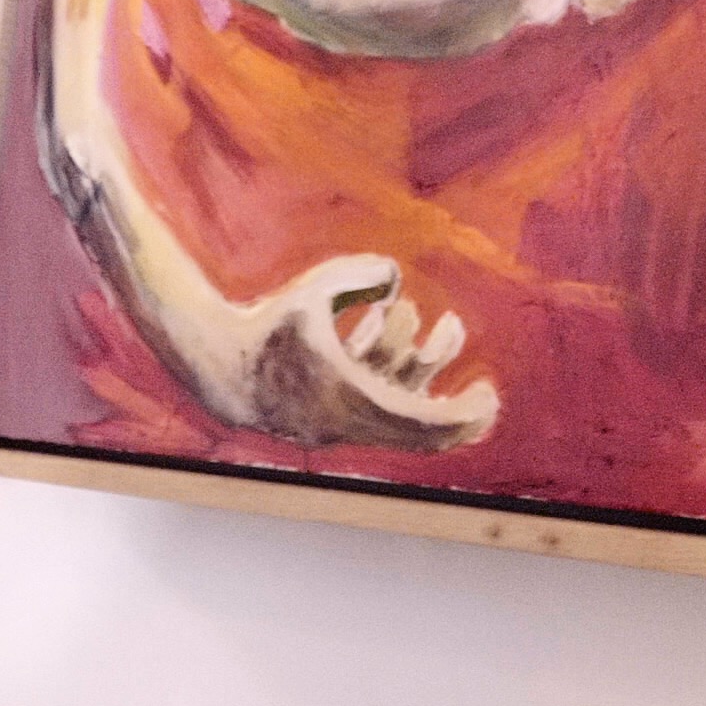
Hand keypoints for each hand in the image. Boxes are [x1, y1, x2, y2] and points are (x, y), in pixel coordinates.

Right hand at [221, 254, 498, 451]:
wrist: (217, 366)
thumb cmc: (268, 324)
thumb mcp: (316, 288)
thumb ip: (362, 273)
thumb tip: (396, 281)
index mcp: (352, 400)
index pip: (424, 424)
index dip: (464, 416)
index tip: (488, 394)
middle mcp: (348, 423)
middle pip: (418, 432)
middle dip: (454, 408)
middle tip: (482, 387)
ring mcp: (335, 429)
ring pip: (394, 417)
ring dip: (416, 372)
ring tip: (425, 325)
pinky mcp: (321, 425)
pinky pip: (370, 416)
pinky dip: (389, 387)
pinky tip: (382, 345)